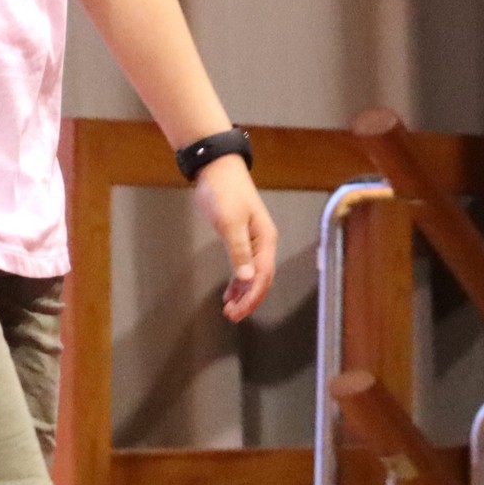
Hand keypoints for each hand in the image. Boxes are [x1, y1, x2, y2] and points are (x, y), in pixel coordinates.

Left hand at [195, 155, 277, 321]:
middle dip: (248, 299)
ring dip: (242, 293)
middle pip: (261, 278)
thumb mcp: (230, 223)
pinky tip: (229, 292)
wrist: (218, 168)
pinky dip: (237, 281)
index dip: (252, 297)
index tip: (238, 312)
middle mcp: (263, 242)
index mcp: (265, 239)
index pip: (263, 276)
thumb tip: (247, 279)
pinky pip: (243, 266)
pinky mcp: (241, 238)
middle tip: (232, 316)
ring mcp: (253, 240)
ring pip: (252, 274)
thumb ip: (239, 252)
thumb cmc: (224, 192)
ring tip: (229, 309)